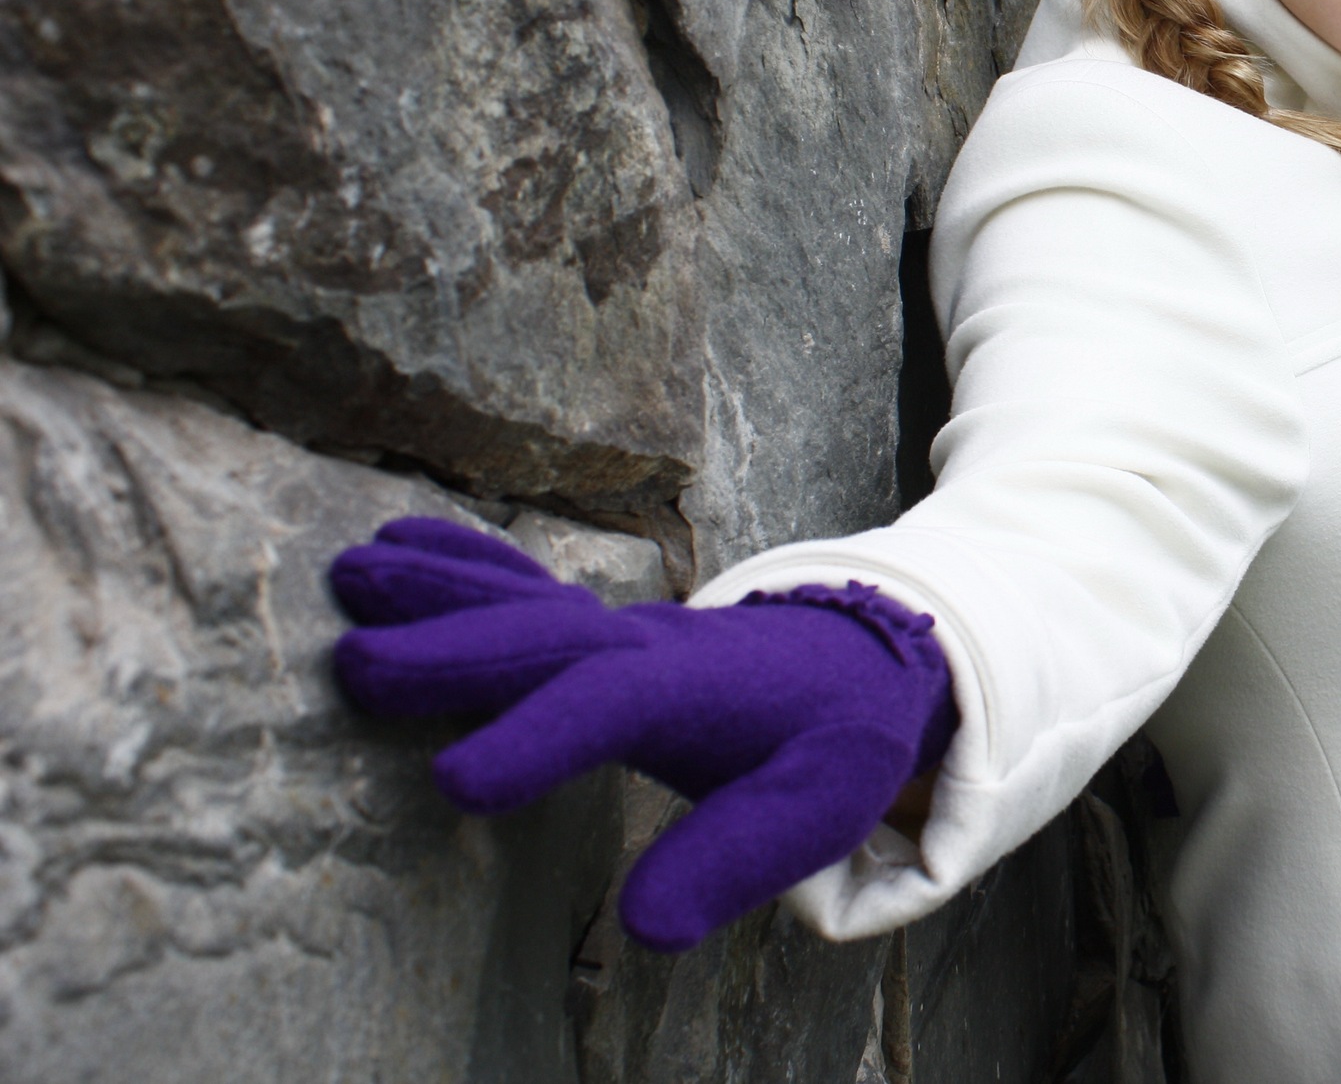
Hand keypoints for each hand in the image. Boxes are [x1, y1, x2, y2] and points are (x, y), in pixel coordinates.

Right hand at [330, 517, 953, 950]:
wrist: (863, 656)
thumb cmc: (835, 735)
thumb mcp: (819, 805)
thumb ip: (738, 857)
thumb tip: (647, 927)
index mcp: (697, 691)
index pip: (610, 706)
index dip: (537, 738)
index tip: (456, 782)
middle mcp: (646, 646)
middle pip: (544, 640)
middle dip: (454, 650)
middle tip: (355, 664)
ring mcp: (617, 628)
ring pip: (522, 600)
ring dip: (439, 589)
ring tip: (348, 576)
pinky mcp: (597, 629)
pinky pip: (524, 587)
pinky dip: (462, 562)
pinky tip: (390, 543)